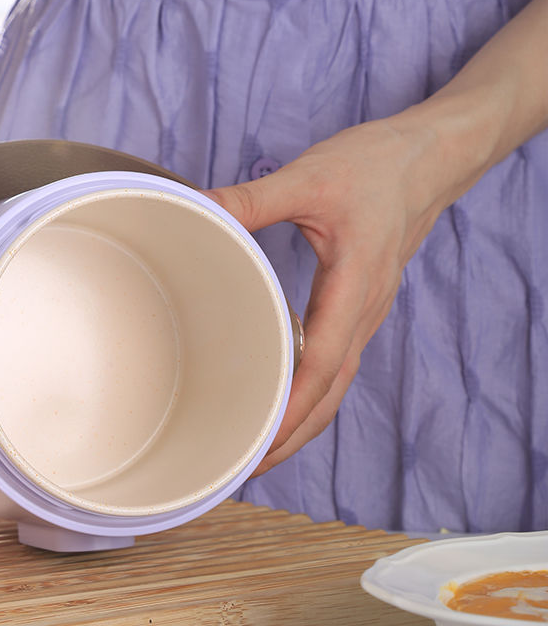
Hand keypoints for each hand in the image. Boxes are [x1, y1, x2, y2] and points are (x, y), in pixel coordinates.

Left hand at [208, 117, 452, 474]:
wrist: (429, 160)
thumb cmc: (376, 167)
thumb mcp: (309, 177)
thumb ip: (251, 200)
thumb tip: (197, 210)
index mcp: (355, 285)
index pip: (324, 361)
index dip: (293, 406)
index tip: (261, 441)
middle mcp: (365, 310)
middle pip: (333, 391)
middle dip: (295, 434)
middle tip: (248, 466)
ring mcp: (367, 313)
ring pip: (339, 383)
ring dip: (305, 420)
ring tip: (263, 447)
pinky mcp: (361, 307)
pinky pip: (339, 362)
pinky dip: (314, 392)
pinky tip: (287, 397)